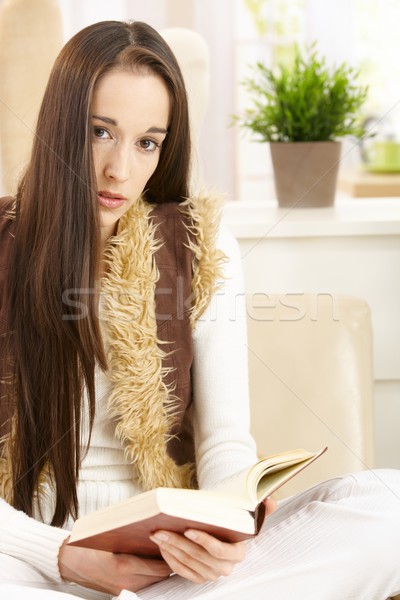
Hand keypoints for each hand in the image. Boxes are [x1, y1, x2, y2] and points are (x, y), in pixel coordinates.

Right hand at [58, 538, 171, 594]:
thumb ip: (137, 536)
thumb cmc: (91, 544)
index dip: (172, 555)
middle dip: (170, 562)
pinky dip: (150, 575)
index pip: (162, 566)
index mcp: (125, 565)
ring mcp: (124, 589)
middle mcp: (127, 581)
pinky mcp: (120, 592)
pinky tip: (151, 562)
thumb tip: (160, 532)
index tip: (177, 543)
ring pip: (154, 581)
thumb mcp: (114, 535)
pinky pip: (143, 584)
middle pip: (161, 575)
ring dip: (160, 569)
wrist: (70, 561)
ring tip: (165, 552)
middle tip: (176, 546)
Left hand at [148, 496, 277, 583]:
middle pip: (199, 557)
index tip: (188, 529)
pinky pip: (181, 571)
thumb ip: (261, 508)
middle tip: (162, 529)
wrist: (224, 529)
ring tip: (157, 533)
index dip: (204, 541)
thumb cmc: (233, 519)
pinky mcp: (198, 576)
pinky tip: (161, 545)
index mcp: (239, 553)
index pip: (220, 551)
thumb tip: (271, 501)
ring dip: (170, 548)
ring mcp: (210, 574)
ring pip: (188, 563)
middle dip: (179, 543)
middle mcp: (226, 568)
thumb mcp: (248, 512)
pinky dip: (170, 559)